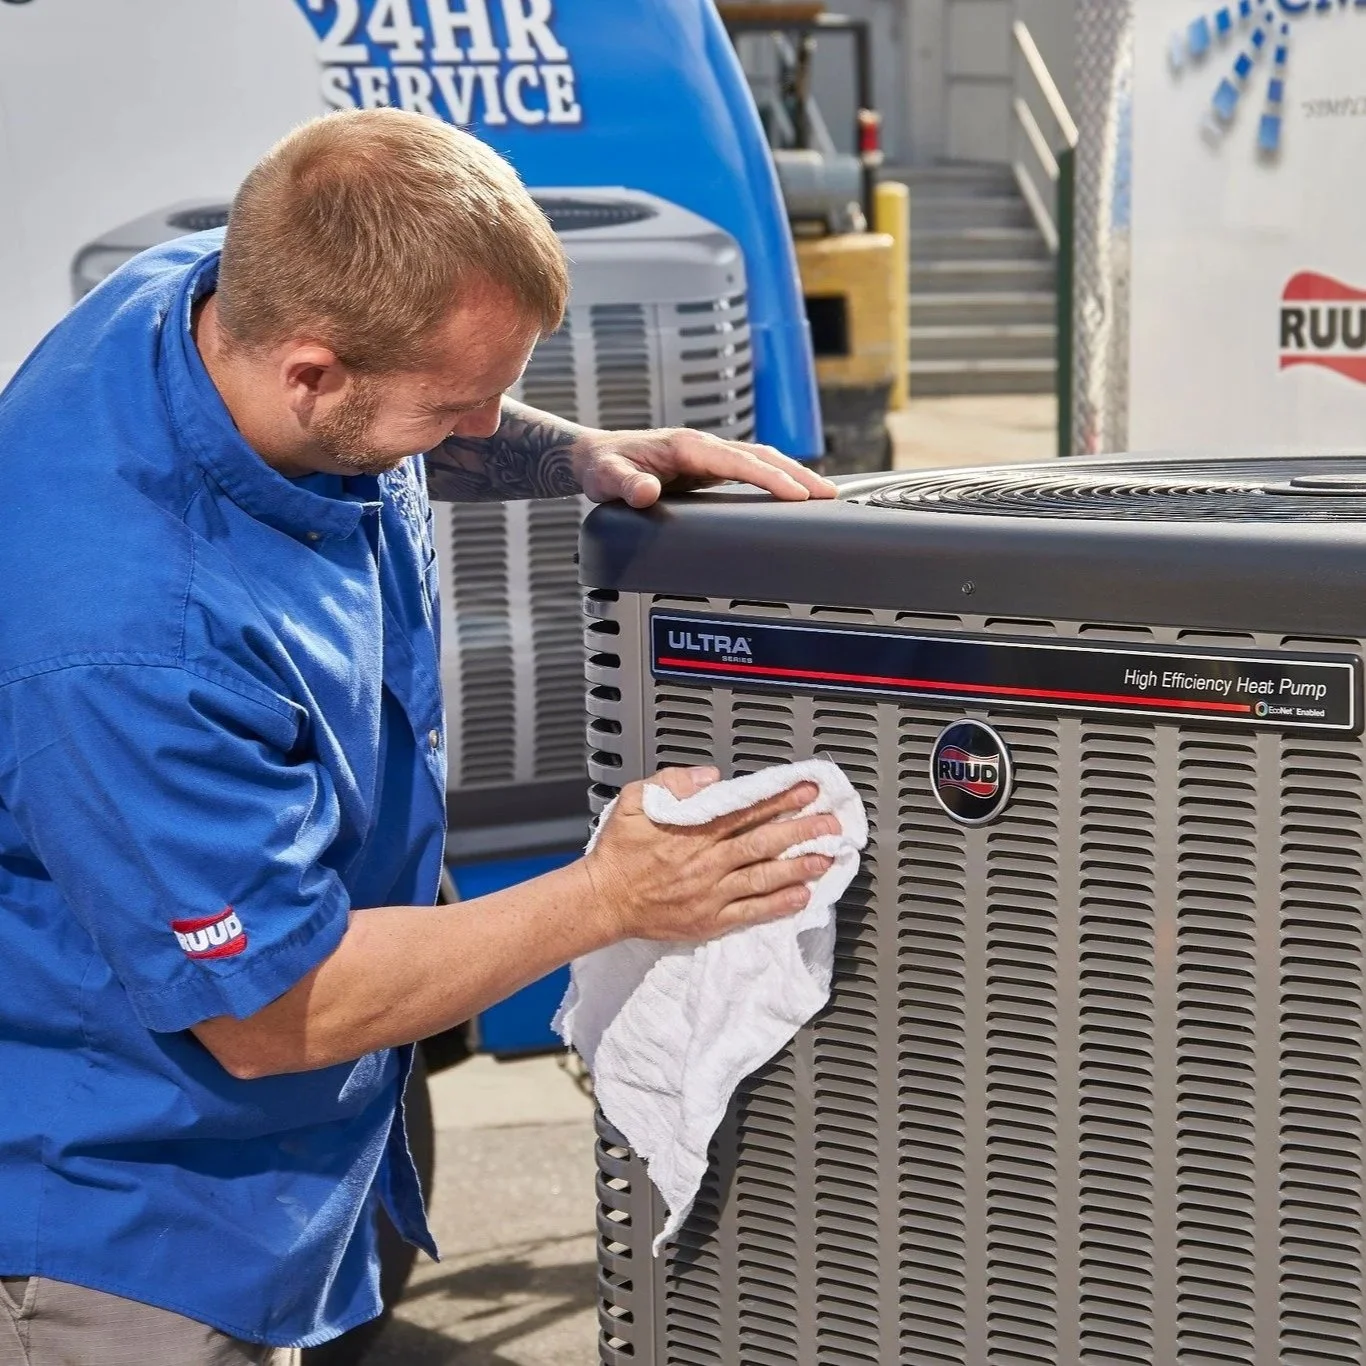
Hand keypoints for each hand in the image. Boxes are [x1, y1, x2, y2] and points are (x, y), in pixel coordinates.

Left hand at [570, 427, 837, 507]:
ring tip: (824, 495)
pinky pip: (752, 468)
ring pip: (762, 459)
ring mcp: (709, 454)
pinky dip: (777, 477)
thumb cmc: (601, 466)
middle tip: (829, 495)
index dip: (770, 478)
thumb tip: (645, 491)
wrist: (593, 456)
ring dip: (793, 474)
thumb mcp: (606, 477)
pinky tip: (793, 493)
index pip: (740, 461)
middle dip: (797, 474)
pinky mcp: (709, 465)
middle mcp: (703, 446)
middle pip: (762, 456)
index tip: (797, 494)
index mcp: (687, 446)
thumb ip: (624, 484)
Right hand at [584, 767, 839, 942]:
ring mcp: (711, 893)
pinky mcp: (710, 920)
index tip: (805, 790)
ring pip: (764, 877)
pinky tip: (801, 897)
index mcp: (692, 832)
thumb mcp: (634, 801)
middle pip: (763, 842)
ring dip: (799, 867)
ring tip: (826, 857)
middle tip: (829, 822)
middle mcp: (706, 862)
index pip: (746, 810)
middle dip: (801, 830)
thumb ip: (672, 782)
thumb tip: (710, 777)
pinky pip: (752, 912)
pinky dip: (779, 905)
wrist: (602, 900)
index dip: (780, 799)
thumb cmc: (618, 852)